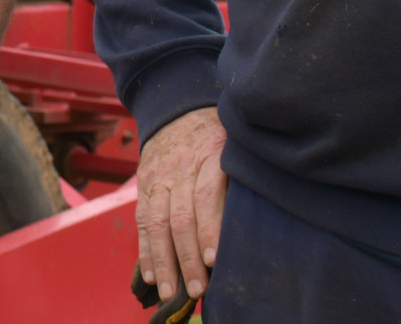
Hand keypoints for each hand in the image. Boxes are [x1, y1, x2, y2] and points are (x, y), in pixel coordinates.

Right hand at [137, 105, 226, 301]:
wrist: (176, 108)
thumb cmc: (217, 134)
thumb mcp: (233, 143)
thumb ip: (241, 175)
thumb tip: (258, 220)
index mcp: (209, 155)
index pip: (206, 196)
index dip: (209, 229)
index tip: (213, 260)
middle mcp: (180, 167)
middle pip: (180, 217)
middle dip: (187, 257)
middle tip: (196, 288)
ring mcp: (158, 177)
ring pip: (157, 224)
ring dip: (163, 262)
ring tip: (169, 293)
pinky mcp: (144, 186)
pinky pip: (142, 221)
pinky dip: (145, 250)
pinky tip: (150, 275)